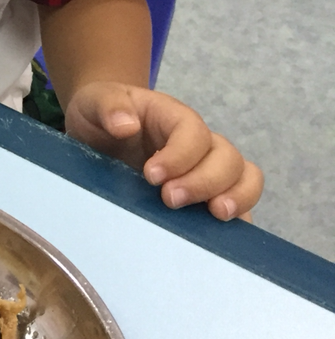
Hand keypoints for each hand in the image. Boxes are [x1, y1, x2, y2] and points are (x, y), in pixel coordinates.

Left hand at [64, 81, 262, 221]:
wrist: (98, 135)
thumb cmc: (100, 116)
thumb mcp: (93, 101)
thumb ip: (107, 105)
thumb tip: (126, 125)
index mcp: (173, 117)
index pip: (193, 131)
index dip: (180, 155)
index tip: (151, 176)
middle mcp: (198, 144)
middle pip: (227, 157)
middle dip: (205, 181)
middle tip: (170, 199)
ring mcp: (206, 170)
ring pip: (244, 178)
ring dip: (236, 198)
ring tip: (215, 216)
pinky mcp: (206, 197)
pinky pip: (239, 206)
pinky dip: (238, 220)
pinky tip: (219, 237)